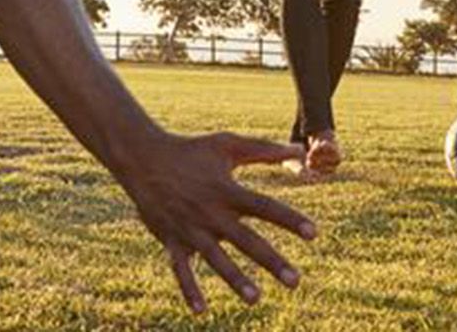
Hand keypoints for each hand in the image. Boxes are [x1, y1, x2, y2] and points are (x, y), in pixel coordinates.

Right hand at [120, 131, 316, 312]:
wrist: (142, 159)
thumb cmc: (190, 150)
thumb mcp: (227, 145)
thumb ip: (264, 150)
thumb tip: (300, 151)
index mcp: (227, 191)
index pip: (264, 207)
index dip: (290, 220)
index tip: (313, 234)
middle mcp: (211, 213)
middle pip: (246, 240)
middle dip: (271, 261)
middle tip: (294, 281)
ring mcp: (190, 229)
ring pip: (215, 259)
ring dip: (235, 279)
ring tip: (255, 298)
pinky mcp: (171, 240)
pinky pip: (180, 269)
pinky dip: (189, 289)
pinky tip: (201, 311)